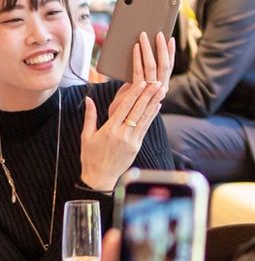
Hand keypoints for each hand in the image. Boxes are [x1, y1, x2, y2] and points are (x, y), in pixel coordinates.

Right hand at [80, 32, 173, 191]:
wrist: (99, 178)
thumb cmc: (90, 157)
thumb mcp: (86, 136)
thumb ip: (90, 116)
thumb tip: (88, 98)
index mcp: (109, 130)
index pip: (125, 108)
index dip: (134, 94)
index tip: (142, 83)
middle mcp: (123, 134)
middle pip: (138, 111)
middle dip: (148, 95)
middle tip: (157, 82)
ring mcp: (132, 140)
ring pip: (145, 118)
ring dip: (154, 102)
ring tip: (161, 90)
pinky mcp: (137, 146)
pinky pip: (146, 127)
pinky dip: (152, 116)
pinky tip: (157, 106)